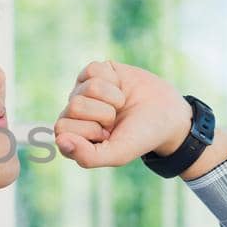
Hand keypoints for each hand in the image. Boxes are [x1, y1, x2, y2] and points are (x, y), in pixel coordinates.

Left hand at [53, 59, 192, 169]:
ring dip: (112, 98)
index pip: (62, 129)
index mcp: (72, 137)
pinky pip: (95, 69)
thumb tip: (60, 141)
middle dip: (104, 114)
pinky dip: (114, 80)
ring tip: (120, 105)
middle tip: (115, 120)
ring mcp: (81, 91)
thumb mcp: (118, 154)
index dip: (91, 130)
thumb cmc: (140, 137)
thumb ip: (88, 156)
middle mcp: (72, 114)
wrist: (167, 113)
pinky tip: (120, 89)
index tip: (109, 135)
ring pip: (89, 87)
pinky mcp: (93, 72)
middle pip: (75, 106)